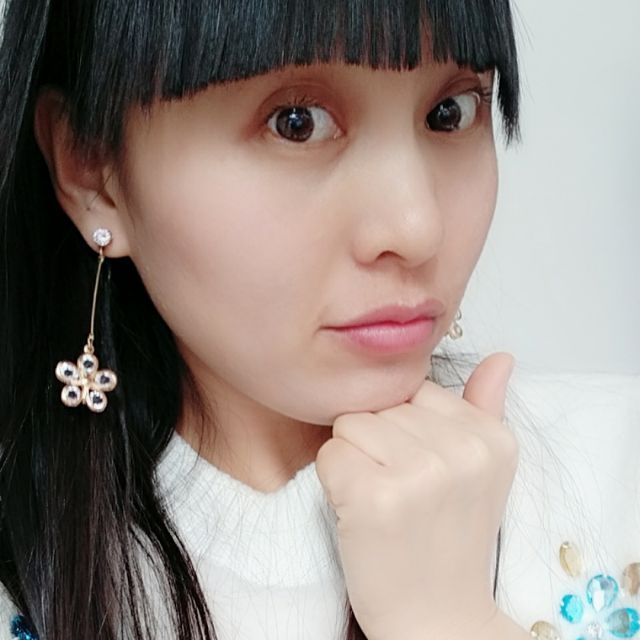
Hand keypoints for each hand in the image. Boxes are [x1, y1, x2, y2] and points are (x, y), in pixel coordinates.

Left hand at [315, 353, 525, 639]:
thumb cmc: (450, 538)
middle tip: (400, 493)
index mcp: (491, 437)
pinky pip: (329, 455)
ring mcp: (421, 474)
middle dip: (377, 445)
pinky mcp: (376, 497)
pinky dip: (333, 483)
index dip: (403, 429)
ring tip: (382, 500)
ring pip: (350, 424)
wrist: (436, 614)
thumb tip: (502, 356)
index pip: (414, 390)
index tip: (418, 470)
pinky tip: (360, 512)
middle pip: (380, 405)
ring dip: (353, 461)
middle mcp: (463, 451)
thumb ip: (485, 406)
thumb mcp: (482, 469)